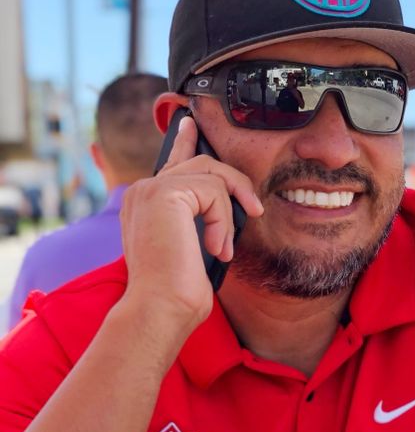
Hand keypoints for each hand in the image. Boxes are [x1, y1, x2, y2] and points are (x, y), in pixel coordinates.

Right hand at [119, 113, 262, 336]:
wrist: (160, 309)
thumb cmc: (177, 294)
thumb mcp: (193, 250)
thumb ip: (199, 222)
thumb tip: (230, 207)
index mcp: (144, 204)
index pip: (170, 164)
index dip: (184, 142)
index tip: (191, 123)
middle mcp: (141, 192)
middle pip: (200, 163)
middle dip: (234, 183)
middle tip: (255, 209)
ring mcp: (150, 189)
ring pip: (210, 174)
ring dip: (228, 213)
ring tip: (222, 248)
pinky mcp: (165, 193)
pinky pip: (213, 191)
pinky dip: (223, 222)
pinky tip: (216, 248)